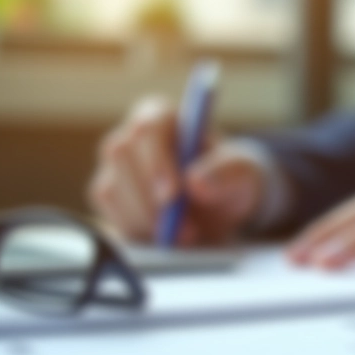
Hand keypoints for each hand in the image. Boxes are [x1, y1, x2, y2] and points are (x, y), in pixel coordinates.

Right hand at [87, 96, 266, 245]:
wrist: (221, 209)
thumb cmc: (232, 180)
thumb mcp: (245, 173)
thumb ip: (227, 172)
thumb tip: (195, 181)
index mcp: (164, 116)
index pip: (148, 127)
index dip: (157, 161)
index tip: (173, 196)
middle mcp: (132, 136)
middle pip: (121, 155)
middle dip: (151, 199)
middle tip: (185, 229)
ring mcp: (115, 166)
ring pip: (112, 189)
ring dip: (147, 219)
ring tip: (185, 235)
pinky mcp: (109, 196)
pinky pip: (110, 214)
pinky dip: (137, 231)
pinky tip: (165, 237)